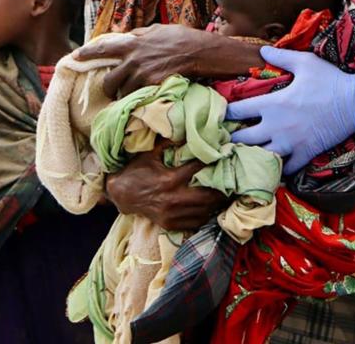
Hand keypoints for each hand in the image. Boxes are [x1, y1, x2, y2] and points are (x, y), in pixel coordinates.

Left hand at [75, 25, 204, 97]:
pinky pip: (138, 97)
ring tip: (132, 95)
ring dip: (126, 95)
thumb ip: (139, 35)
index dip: (87, 53)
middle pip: (109, 81)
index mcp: (132, 44)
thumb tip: (128, 37)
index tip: (75, 57)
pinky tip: (143, 98)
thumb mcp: (156, 30)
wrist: (197, 51)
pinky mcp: (152, 86)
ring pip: (124, 92)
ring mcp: (142, 74)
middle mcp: (133, 60)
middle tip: (111, 91)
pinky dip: (139, 98)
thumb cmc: (179, 37)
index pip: (103, 49)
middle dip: (109, 88)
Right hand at [103, 148, 227, 230]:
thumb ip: (167, 143)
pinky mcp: (171, 224)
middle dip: (222, 189)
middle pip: (207, 196)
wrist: (121, 195)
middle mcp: (173, 199)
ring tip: (228, 194)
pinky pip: (196, 222)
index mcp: (169, 180)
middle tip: (233, 180)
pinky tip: (214, 207)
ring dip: (217, 203)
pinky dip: (207, 215)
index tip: (224, 156)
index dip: (212, 162)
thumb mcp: (150, 154)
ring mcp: (172, 214)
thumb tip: (185, 129)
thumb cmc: (136, 171)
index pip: (198, 170)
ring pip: (204, 211)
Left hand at [225, 47, 354, 174]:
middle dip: (232, 138)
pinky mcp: (305, 154)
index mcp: (272, 104)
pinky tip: (273, 165)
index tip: (221, 114)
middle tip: (226, 138)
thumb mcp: (304, 62)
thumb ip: (281, 57)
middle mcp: (276, 127)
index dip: (226, 113)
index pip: (239, 110)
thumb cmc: (328, 80)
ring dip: (251, 155)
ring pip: (261, 156)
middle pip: (244, 138)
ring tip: (245, 154)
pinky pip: (286, 169)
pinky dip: (278, 169)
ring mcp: (290, 143)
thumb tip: (262, 50)